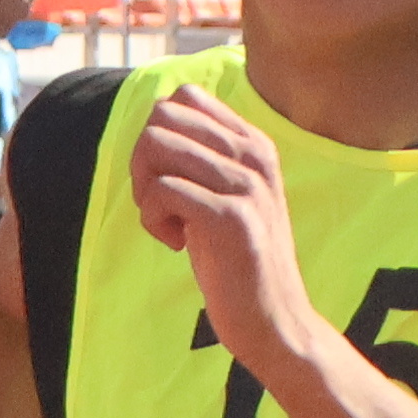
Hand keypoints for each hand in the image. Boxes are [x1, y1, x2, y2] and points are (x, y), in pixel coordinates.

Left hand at [126, 88, 315, 368]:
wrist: (274, 321)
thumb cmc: (237, 261)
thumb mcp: (226, 197)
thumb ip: (202, 159)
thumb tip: (152, 128)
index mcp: (254, 143)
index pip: (185, 96)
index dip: (159, 134)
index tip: (170, 179)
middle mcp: (255, 155)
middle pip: (163, 115)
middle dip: (143, 160)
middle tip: (160, 203)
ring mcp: (247, 184)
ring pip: (157, 145)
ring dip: (146, 189)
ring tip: (167, 223)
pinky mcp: (232, 218)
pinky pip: (163, 190)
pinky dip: (153, 219)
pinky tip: (176, 244)